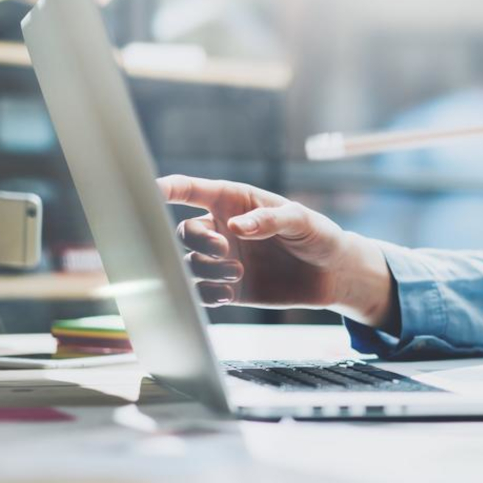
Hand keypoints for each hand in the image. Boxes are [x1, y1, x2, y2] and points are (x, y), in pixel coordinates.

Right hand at [157, 175, 395, 327]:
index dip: (167, 188)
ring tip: (237, 273)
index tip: (150, 191)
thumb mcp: (300, 220)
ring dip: (206, 268)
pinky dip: (207, 294)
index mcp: (234, 202)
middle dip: (197, 240)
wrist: (333, 273)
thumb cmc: (318, 235)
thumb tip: (236, 227)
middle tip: (223, 249)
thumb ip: (269, 219)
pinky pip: (202, 292)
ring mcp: (224, 259)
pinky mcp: (229, 288)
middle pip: (184, 232)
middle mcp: (222, 228)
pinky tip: (226, 294)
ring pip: (190, 263)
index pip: (191, 190)